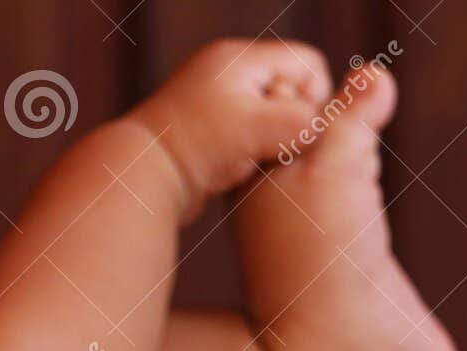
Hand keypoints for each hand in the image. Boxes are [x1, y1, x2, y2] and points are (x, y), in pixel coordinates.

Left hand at [129, 39, 330, 214]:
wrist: (141, 175)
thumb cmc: (195, 147)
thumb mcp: (259, 129)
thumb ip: (302, 121)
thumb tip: (325, 125)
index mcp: (239, 58)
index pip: (307, 63)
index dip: (314, 99)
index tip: (298, 132)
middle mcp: (227, 73)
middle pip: (291, 89)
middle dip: (294, 120)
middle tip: (276, 149)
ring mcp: (217, 101)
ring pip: (274, 115)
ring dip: (276, 141)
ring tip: (257, 162)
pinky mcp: (211, 130)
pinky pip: (253, 135)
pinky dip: (257, 152)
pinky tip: (244, 171)